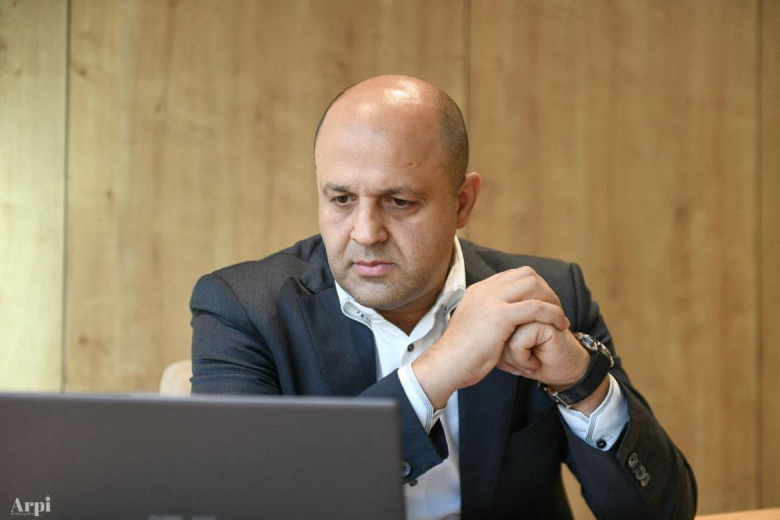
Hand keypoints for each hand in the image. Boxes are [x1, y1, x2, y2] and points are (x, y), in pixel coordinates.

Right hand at [412, 266, 571, 408]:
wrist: (447, 364)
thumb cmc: (461, 354)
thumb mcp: (475, 325)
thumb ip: (489, 316)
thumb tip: (505, 320)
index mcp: (479, 290)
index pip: (515, 275)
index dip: (535, 287)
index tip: (545, 305)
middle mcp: (485, 290)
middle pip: (527, 274)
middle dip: (547, 291)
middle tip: (556, 311)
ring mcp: (492, 300)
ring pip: (534, 286)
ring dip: (553, 301)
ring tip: (560, 320)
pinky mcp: (500, 316)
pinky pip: (536, 307)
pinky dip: (553, 314)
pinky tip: (560, 326)